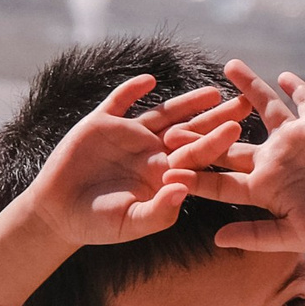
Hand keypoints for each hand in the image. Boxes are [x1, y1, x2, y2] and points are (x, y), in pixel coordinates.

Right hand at [22, 75, 248, 248]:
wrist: (58, 213)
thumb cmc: (97, 225)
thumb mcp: (130, 224)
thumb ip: (159, 211)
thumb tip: (184, 188)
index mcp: (161, 175)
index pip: (194, 156)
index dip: (215, 142)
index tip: (237, 129)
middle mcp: (150, 152)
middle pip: (190, 129)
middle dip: (216, 116)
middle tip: (246, 102)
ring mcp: (128, 135)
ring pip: (164, 113)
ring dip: (187, 102)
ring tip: (214, 90)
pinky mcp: (102, 123)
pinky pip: (120, 101)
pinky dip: (132, 90)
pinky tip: (149, 80)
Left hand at [165, 60, 304, 252]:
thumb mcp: (295, 238)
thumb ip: (257, 235)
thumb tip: (217, 239)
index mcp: (261, 188)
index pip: (220, 181)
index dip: (195, 177)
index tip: (167, 173)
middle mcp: (271, 160)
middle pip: (229, 142)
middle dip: (201, 134)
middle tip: (171, 126)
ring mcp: (292, 141)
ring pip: (264, 107)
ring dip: (247, 88)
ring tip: (228, 66)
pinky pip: (304, 101)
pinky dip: (296, 87)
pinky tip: (281, 74)